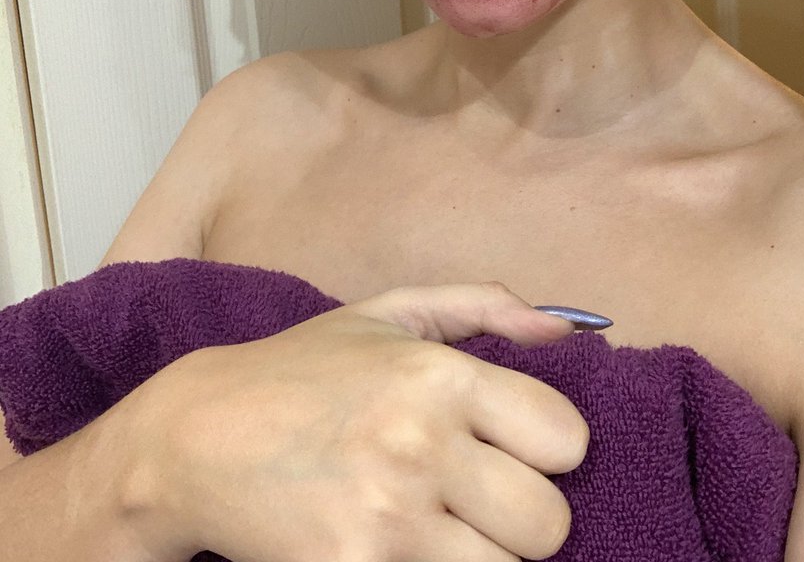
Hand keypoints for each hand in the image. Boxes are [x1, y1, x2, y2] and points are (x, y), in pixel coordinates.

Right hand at [127, 281, 588, 561]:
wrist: (193, 440)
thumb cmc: (300, 371)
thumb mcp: (386, 313)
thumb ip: (483, 306)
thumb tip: (570, 328)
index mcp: (438, 374)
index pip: (565, 439)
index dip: (546, 449)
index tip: (509, 449)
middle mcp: (420, 444)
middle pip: (547, 524)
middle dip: (519, 516)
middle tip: (472, 498)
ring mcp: (387, 520)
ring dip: (479, 554)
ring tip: (435, 523)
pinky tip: (395, 544)